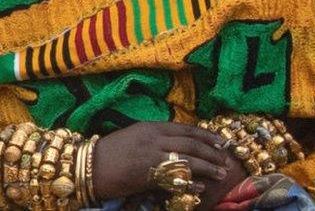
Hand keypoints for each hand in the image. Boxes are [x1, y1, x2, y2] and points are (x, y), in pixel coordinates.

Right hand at [93, 122, 230, 200]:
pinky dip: (191, 182)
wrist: (89, 166)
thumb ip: (155, 138)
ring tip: (220, 173)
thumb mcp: (134, 137)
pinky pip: (176, 178)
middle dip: (211, 152)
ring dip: (207, 167)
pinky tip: (200, 187)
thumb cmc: (110, 152)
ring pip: (188, 160)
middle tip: (225, 159)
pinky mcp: (148, 174)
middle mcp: (153, 139)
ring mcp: (151, 156)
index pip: (185, 129)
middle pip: (191, 144)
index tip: (220, 141)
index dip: (205, 135)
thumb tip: (179, 144)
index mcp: (150, 127)